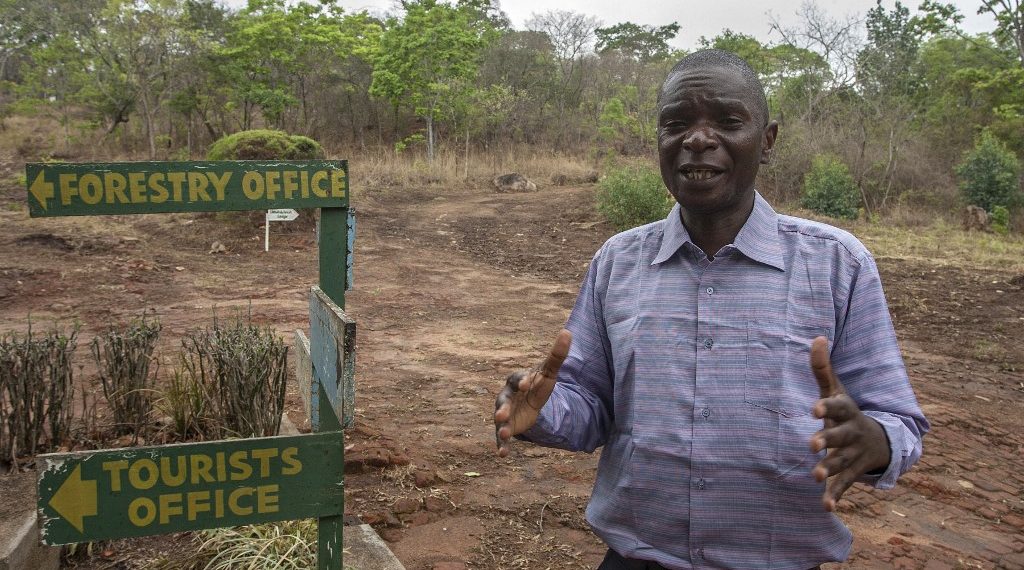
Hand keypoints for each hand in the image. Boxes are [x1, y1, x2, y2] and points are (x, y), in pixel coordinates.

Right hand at [493, 329, 570, 457]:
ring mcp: (504, 412)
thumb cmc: (538, 385)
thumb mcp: (549, 372)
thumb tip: (567, 332)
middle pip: (502, 400)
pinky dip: (501, 445)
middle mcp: (506, 396)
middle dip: (502, 407)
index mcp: (517, 381)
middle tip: (501, 414)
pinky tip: (502, 454)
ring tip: (504, 433)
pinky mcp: (507, 427)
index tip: (526, 384)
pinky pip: (501, 436)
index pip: (516, 379)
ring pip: (499, 419)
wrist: (530, 403)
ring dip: (501, 426)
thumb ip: (557, 355)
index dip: (521, 381)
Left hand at [809, 336, 890, 510]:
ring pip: (840, 462)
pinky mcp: (852, 472)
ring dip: (828, 469)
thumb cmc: (847, 411)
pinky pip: (844, 485)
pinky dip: (835, 496)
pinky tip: (825, 507)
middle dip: (826, 440)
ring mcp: (852, 454)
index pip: (836, 406)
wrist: (881, 440)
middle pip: (838, 436)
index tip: (813, 409)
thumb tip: (817, 336)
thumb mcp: (837, 389)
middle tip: (811, 444)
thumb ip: (822, 367)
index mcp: (845, 411)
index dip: (825, 407)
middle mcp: (850, 432)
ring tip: (814, 475)